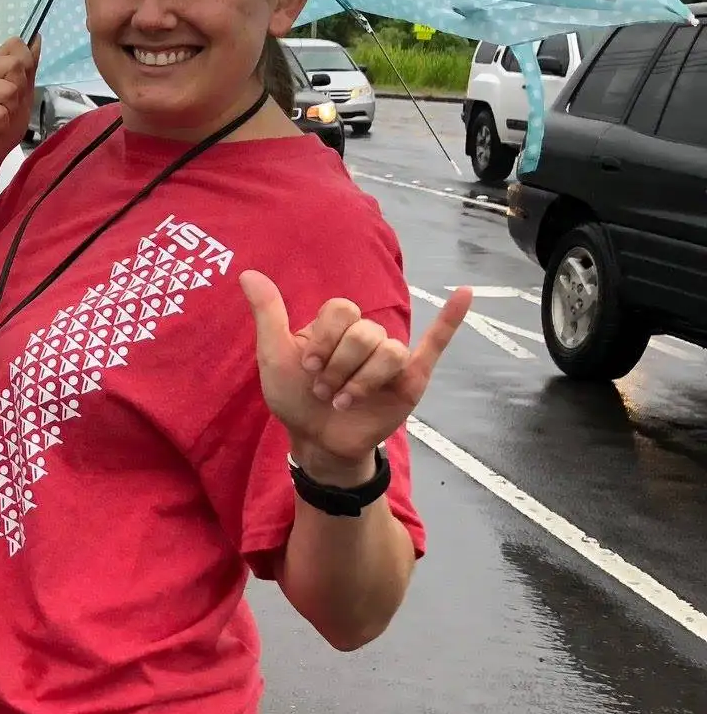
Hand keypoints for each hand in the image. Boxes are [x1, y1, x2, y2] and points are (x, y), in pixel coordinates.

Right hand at [0, 37, 37, 164]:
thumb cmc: (0, 128)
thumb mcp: (22, 94)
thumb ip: (29, 67)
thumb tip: (37, 37)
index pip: (16, 47)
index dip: (23, 71)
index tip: (15, 92)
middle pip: (15, 66)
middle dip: (18, 93)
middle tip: (5, 110)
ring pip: (9, 89)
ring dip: (9, 111)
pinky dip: (0, 124)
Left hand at [241, 272, 468, 483]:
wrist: (316, 440)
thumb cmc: (294, 397)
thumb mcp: (274, 355)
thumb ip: (268, 314)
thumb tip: (248, 273)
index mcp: (336, 326)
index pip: (341, 310)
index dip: (324, 339)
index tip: (306, 366)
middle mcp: (365, 337)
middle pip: (365, 332)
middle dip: (339, 366)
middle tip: (324, 390)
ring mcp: (390, 357)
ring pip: (389, 350)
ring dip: (362, 380)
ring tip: (344, 401)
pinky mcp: (410, 379)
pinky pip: (436, 344)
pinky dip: (451, 320)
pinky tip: (465, 293)